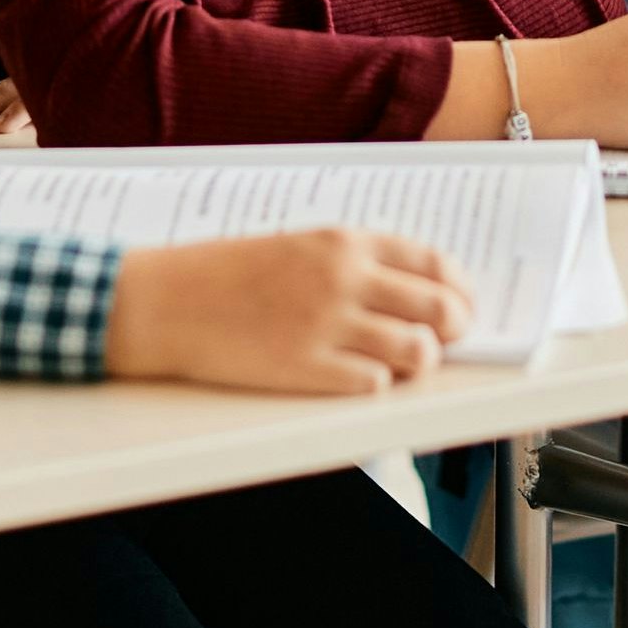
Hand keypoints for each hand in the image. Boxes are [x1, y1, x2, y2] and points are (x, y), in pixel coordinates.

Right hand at [105, 229, 471, 394]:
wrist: (165, 301)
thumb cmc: (228, 272)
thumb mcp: (300, 245)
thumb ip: (357, 262)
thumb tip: (416, 290)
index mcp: (345, 242)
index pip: (436, 264)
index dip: (461, 290)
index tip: (463, 304)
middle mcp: (345, 279)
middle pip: (440, 308)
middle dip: (454, 329)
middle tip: (443, 340)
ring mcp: (327, 326)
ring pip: (418, 352)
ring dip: (419, 362)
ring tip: (400, 363)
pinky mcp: (306, 369)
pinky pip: (374, 385)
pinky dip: (376, 384)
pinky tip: (357, 377)